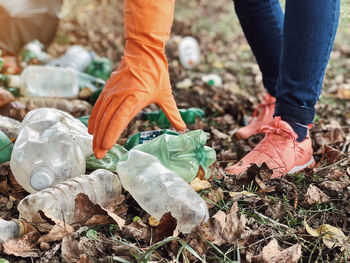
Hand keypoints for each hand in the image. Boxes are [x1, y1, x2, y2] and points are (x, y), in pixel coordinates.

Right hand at [88, 40, 185, 158]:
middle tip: (99, 155)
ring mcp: (112, 91)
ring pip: (101, 115)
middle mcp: (120, 95)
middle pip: (107, 120)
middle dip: (101, 139)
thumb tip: (182, 128)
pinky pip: (98, 106)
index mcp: (134, 98)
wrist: (144, 52)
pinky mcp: (108, 88)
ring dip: (96, 132)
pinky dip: (94, 118)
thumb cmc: (157, 73)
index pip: (119, 119)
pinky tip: (91, 129)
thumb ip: (172, 113)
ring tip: (95, 147)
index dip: (111, 134)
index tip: (106, 147)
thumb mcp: (166, 94)